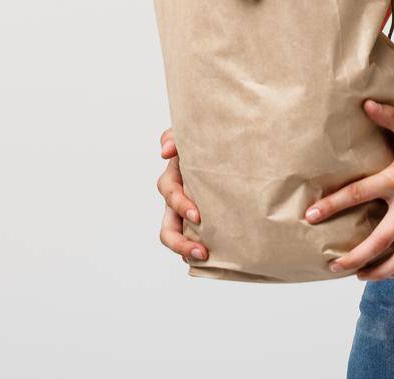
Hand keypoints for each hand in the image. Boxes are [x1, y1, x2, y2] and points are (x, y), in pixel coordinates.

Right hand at [156, 128, 207, 262]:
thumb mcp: (188, 134)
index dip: (179, 205)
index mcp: (175, 177)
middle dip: (179, 243)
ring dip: (186, 251)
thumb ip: (174, 136)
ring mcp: (188, 213)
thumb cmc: (206, 139)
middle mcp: (178, 199)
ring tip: (204, 258)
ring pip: (178, 238)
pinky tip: (215, 259)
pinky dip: (198, 250)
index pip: (169, 193)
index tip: (197, 215)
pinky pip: (195, 240)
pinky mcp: (202, 221)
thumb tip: (165, 152)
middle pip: (167, 228)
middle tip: (201, 251)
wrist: (228, 145)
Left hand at [304, 99, 393, 281]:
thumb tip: (364, 103)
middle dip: (356, 256)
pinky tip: (386, 273)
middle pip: (381, 240)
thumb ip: (386, 115)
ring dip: (379, 271)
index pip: (359, 194)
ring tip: (358, 275)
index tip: (311, 216)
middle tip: (334, 264)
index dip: (333, 206)